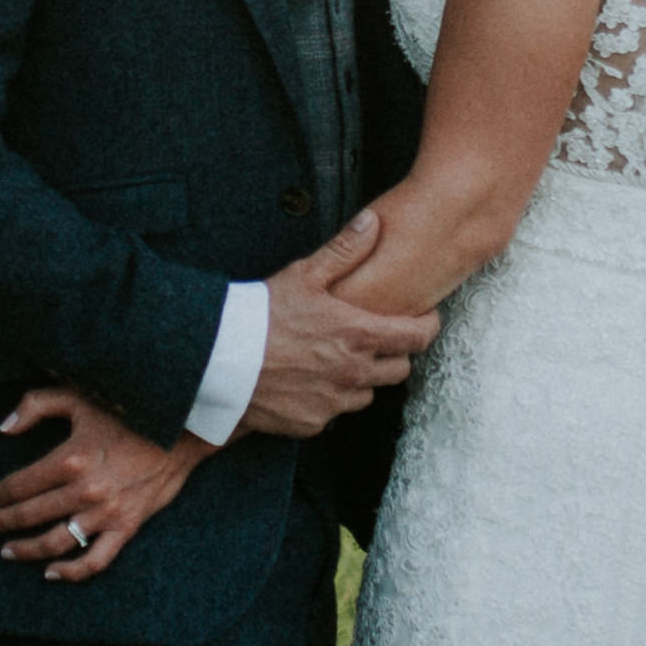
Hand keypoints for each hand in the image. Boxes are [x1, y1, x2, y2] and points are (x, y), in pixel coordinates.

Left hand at [0, 385, 204, 581]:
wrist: (182, 430)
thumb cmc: (128, 412)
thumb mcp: (79, 398)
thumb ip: (36, 406)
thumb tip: (4, 428)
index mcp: (69, 459)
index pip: (19, 485)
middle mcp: (84, 491)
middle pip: (29, 515)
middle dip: (1, 522)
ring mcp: (106, 514)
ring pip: (55, 542)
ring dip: (25, 550)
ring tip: (7, 551)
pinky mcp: (126, 527)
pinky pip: (95, 560)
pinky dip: (71, 572)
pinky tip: (50, 574)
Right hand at [243, 204, 439, 440]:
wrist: (219, 360)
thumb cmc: (261, 314)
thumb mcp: (303, 275)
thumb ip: (344, 251)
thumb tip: (373, 221)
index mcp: (359, 335)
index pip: (418, 337)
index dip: (427, 326)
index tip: (423, 319)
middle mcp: (354, 373)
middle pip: (400, 369)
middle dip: (394, 354)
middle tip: (374, 338)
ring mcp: (334, 402)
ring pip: (367, 394)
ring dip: (360, 379)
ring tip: (335, 360)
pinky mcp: (312, 423)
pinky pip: (333, 413)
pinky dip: (327, 399)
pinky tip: (306, 382)